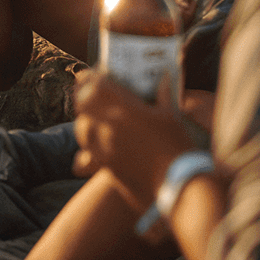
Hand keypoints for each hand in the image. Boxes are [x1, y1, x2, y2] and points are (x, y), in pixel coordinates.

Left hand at [71, 70, 196, 209]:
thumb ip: (164, 93)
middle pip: (82, 105)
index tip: (92, 75)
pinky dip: (89, 144)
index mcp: (125, 109)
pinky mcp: (105, 166)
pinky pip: (87, 151)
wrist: (178, 184)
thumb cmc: (178, 147)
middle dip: (84, 97)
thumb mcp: (172, 116)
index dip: (89, 78)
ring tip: (94, 119)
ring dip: (85, 121)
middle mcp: (109, 126)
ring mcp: (104, 147)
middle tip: (90, 93)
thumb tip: (166, 75)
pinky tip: (99, 143)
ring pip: (81, 128)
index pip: (93, 86)